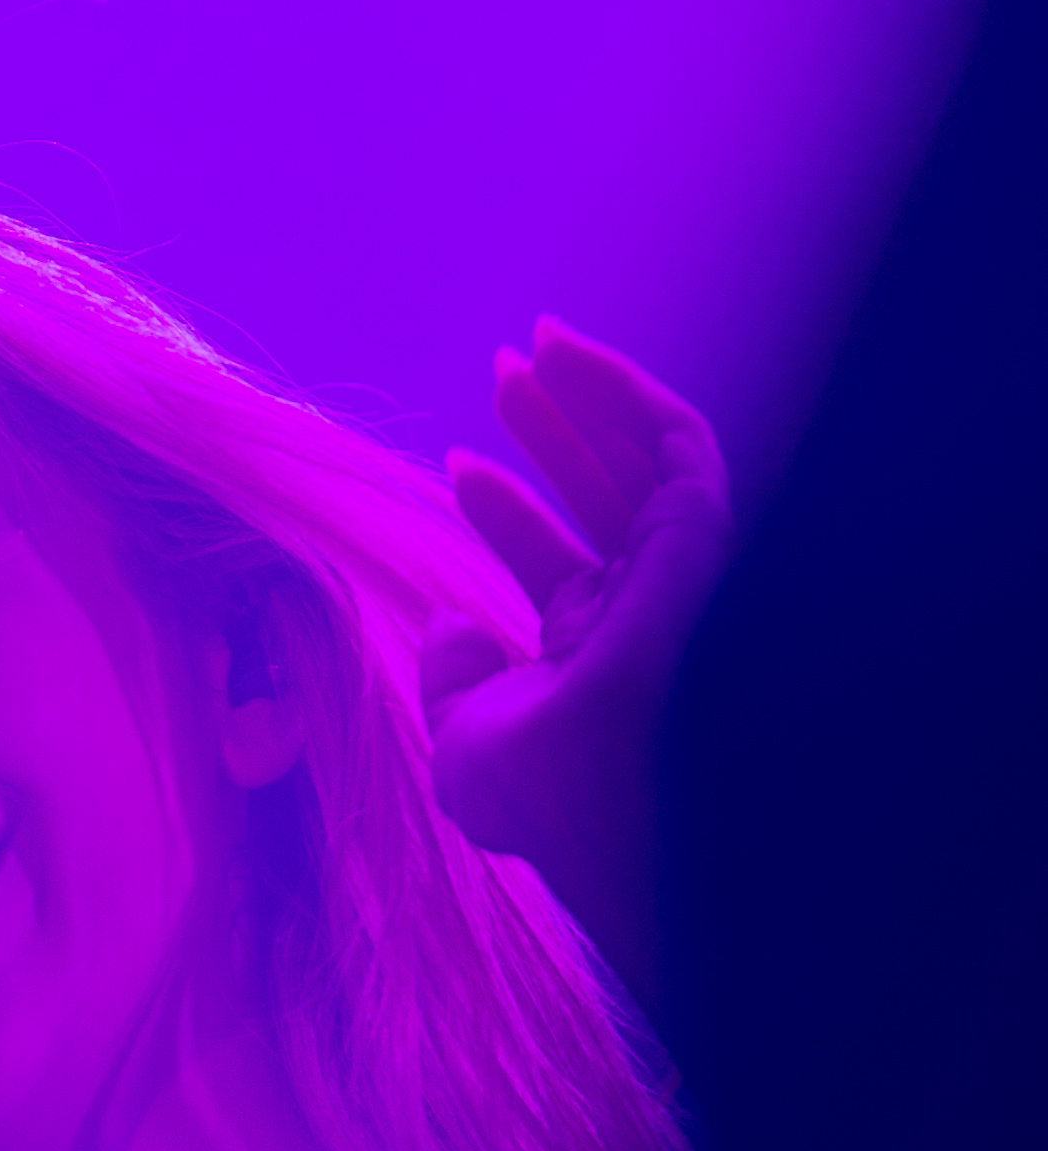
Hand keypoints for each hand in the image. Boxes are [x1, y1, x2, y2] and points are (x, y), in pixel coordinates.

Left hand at [423, 318, 734, 1019]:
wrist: (606, 804)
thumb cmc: (543, 799)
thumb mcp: (467, 744)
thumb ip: (453, 685)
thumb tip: (448, 622)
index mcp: (597, 661)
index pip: (558, 564)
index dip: (508, 513)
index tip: (457, 466)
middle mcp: (645, 615)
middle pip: (602, 500)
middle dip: (554, 434)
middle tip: (504, 373)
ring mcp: (676, 578)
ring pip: (639, 462)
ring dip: (587, 398)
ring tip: (530, 346)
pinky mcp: (702, 539)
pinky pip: (677, 443)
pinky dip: (625, 395)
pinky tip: (573, 358)